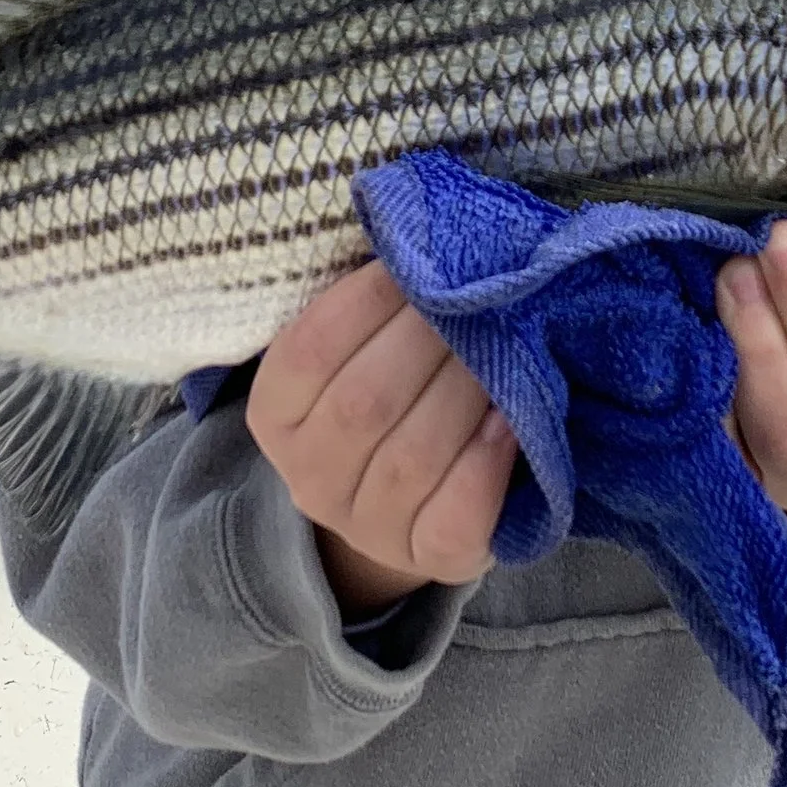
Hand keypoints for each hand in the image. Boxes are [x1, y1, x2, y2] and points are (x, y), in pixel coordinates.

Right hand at [246, 262, 518, 613]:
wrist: (397, 511)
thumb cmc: (383, 403)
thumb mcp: (351, 358)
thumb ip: (368, 308)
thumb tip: (414, 228)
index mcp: (275, 416)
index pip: (307, 352)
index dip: (363, 301)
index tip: (415, 261)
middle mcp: (309, 477)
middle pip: (364, 403)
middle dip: (428, 341)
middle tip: (476, 296)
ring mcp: (365, 525)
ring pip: (412, 457)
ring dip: (465, 394)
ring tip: (505, 349)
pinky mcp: (430, 558)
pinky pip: (453, 516)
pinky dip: (485, 466)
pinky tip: (511, 424)